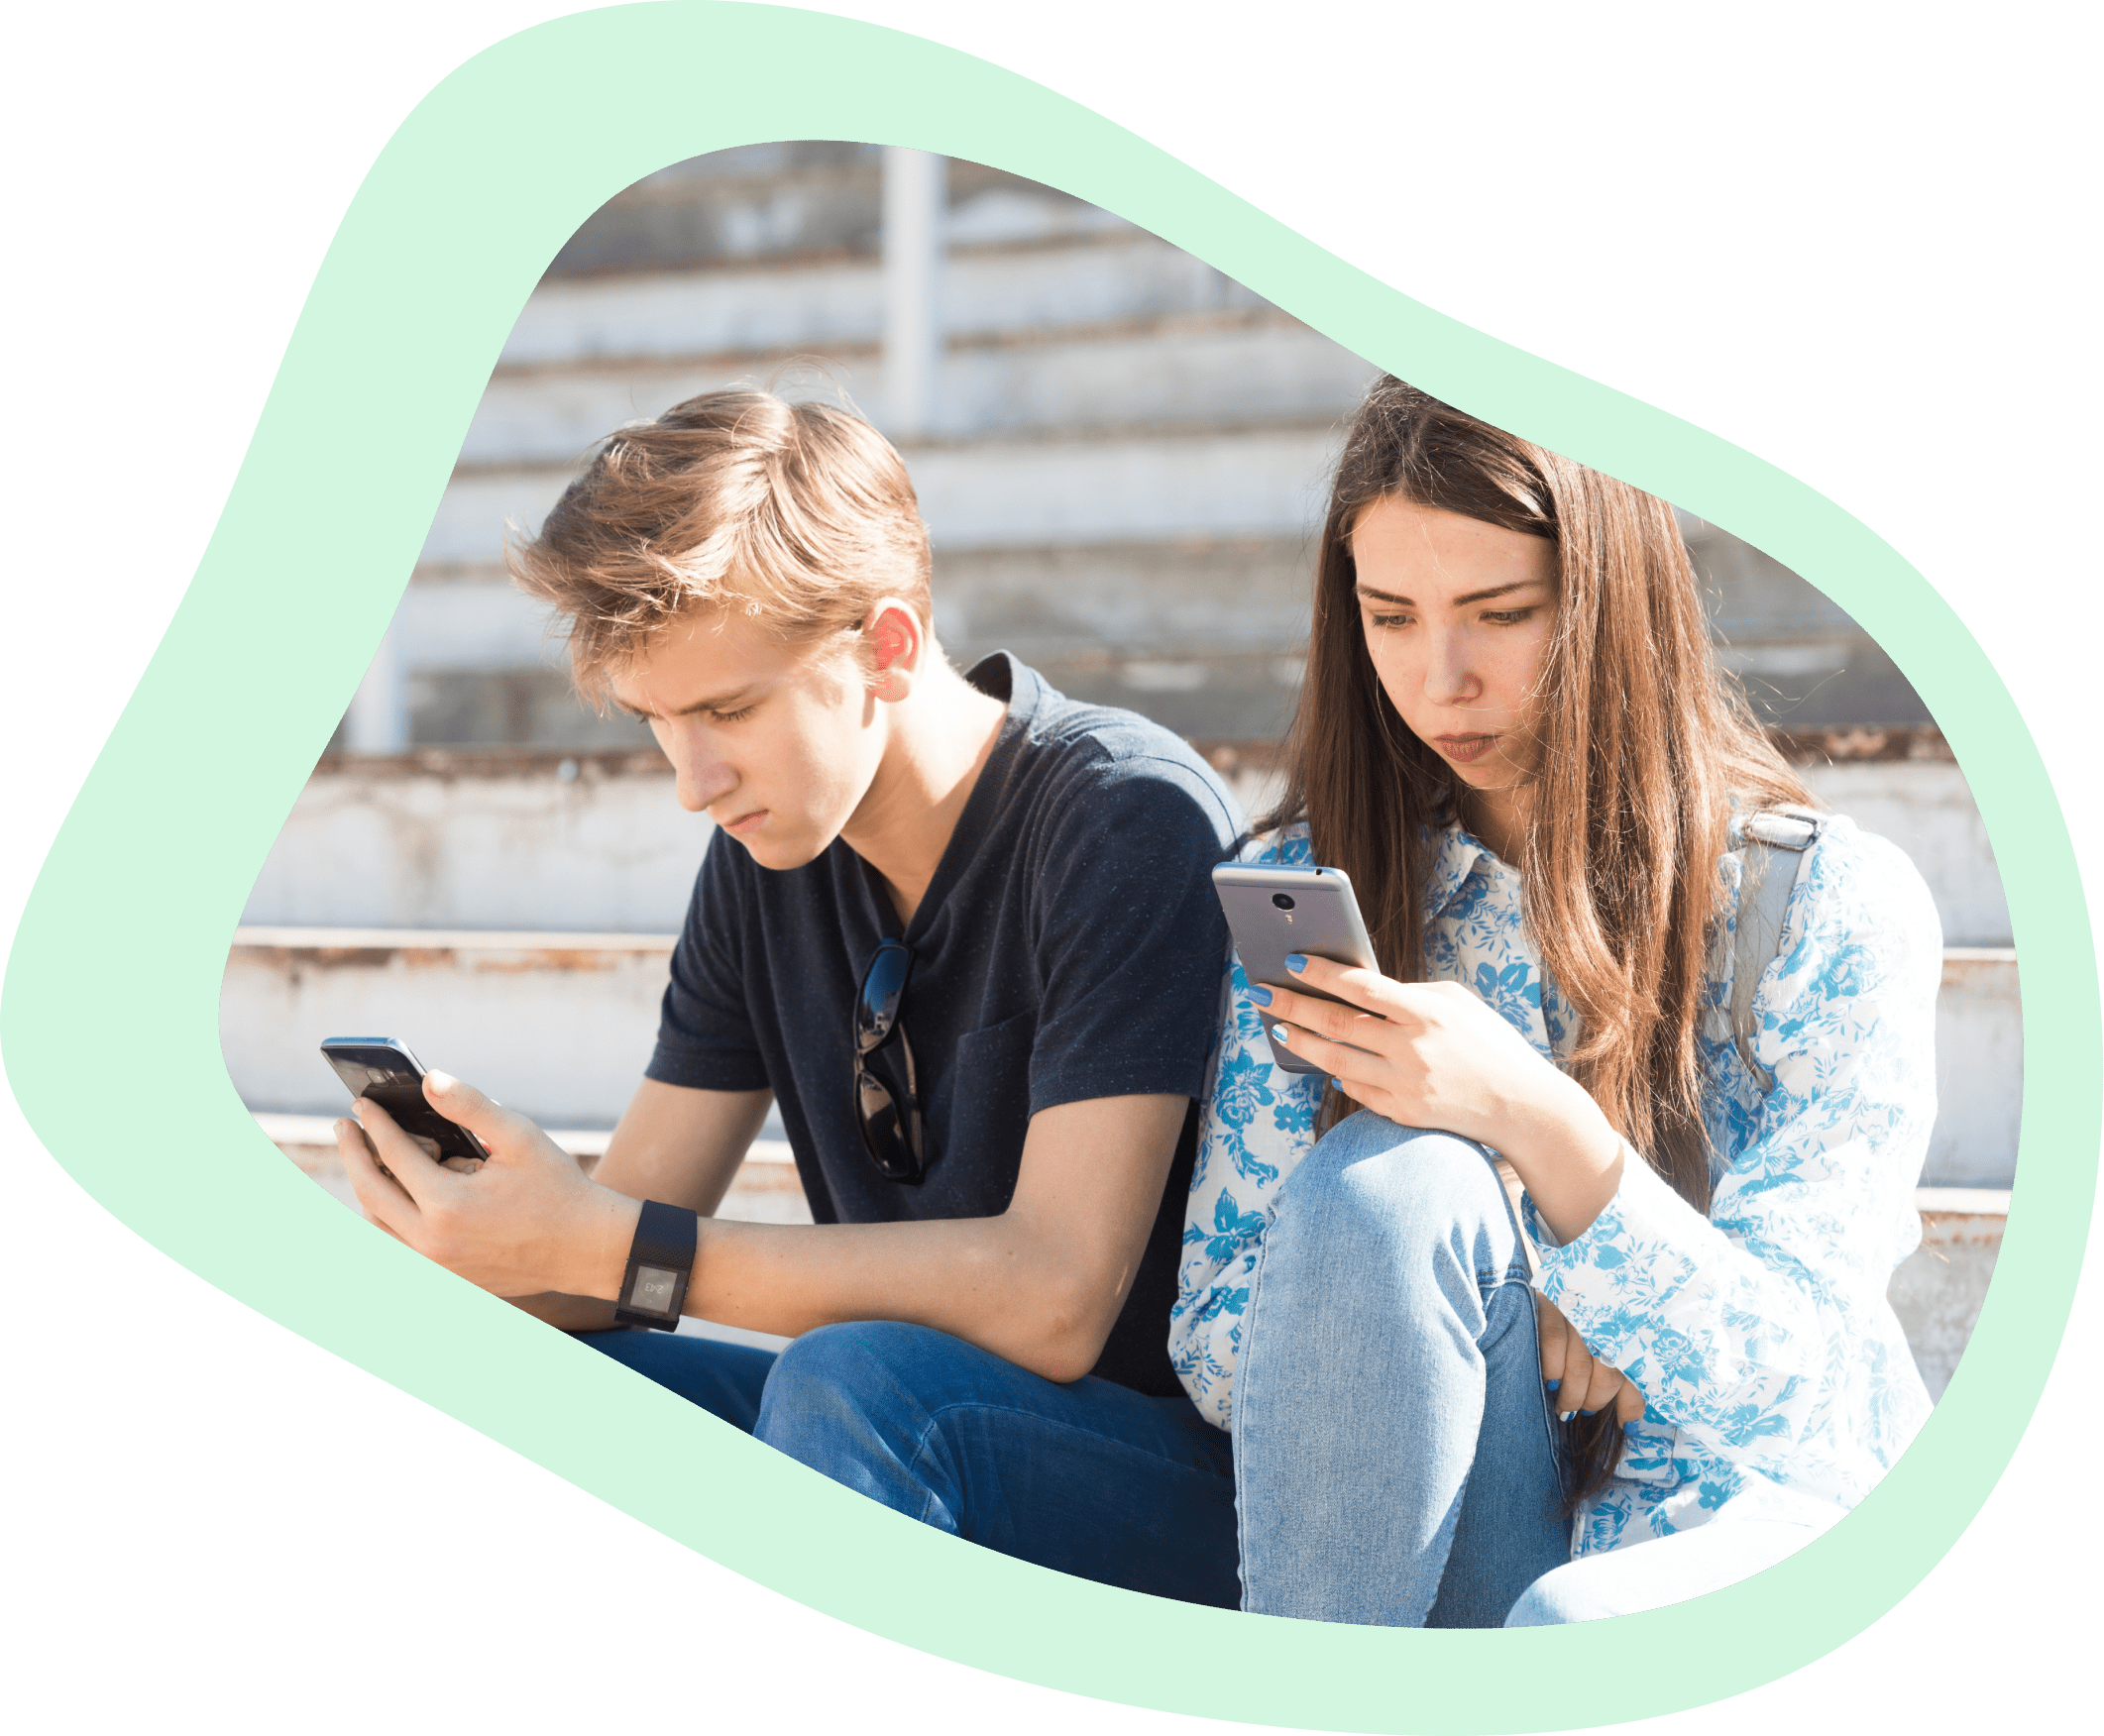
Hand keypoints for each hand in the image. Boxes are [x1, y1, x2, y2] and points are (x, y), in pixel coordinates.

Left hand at [335, 1072, 638, 1301]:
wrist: (586, 1249)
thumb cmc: (557, 1188)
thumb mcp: (519, 1137)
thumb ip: (470, 1105)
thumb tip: (429, 1078)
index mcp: (447, 1205)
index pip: (394, 1154)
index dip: (375, 1124)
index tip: (362, 1102)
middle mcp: (431, 1242)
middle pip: (371, 1191)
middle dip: (353, 1153)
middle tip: (344, 1124)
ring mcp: (434, 1266)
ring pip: (378, 1223)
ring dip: (367, 1186)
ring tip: (366, 1155)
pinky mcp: (443, 1278)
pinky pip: (397, 1244)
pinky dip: (387, 1215)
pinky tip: (393, 1192)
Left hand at [1253, 956, 1624, 1243]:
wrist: (1521, 1106)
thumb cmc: (1489, 1042)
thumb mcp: (1457, 1003)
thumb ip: (1409, 994)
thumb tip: (1359, 990)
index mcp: (1427, 1012)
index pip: (1362, 987)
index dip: (1323, 973)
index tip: (1291, 960)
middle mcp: (1411, 1049)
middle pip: (1336, 1024)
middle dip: (1291, 1005)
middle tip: (1260, 991)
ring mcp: (1404, 1084)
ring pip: (1334, 1060)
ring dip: (1299, 1041)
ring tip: (1275, 1027)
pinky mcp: (1401, 1112)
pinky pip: (1353, 1088)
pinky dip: (1333, 1071)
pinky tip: (1316, 1057)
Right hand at [1535, 1291, 1645, 1424]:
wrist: (1534, 1283)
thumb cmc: (1574, 1325)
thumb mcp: (1600, 1345)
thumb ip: (1617, 1377)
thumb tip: (1629, 1423)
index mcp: (1624, 1332)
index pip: (1637, 1372)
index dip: (1633, 1404)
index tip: (1627, 1426)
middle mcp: (1605, 1321)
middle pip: (1608, 1375)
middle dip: (1594, 1401)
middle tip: (1581, 1409)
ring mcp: (1577, 1312)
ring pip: (1580, 1367)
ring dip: (1572, 1395)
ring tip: (1563, 1407)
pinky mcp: (1549, 1303)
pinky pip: (1553, 1343)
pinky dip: (1552, 1369)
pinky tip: (1550, 1383)